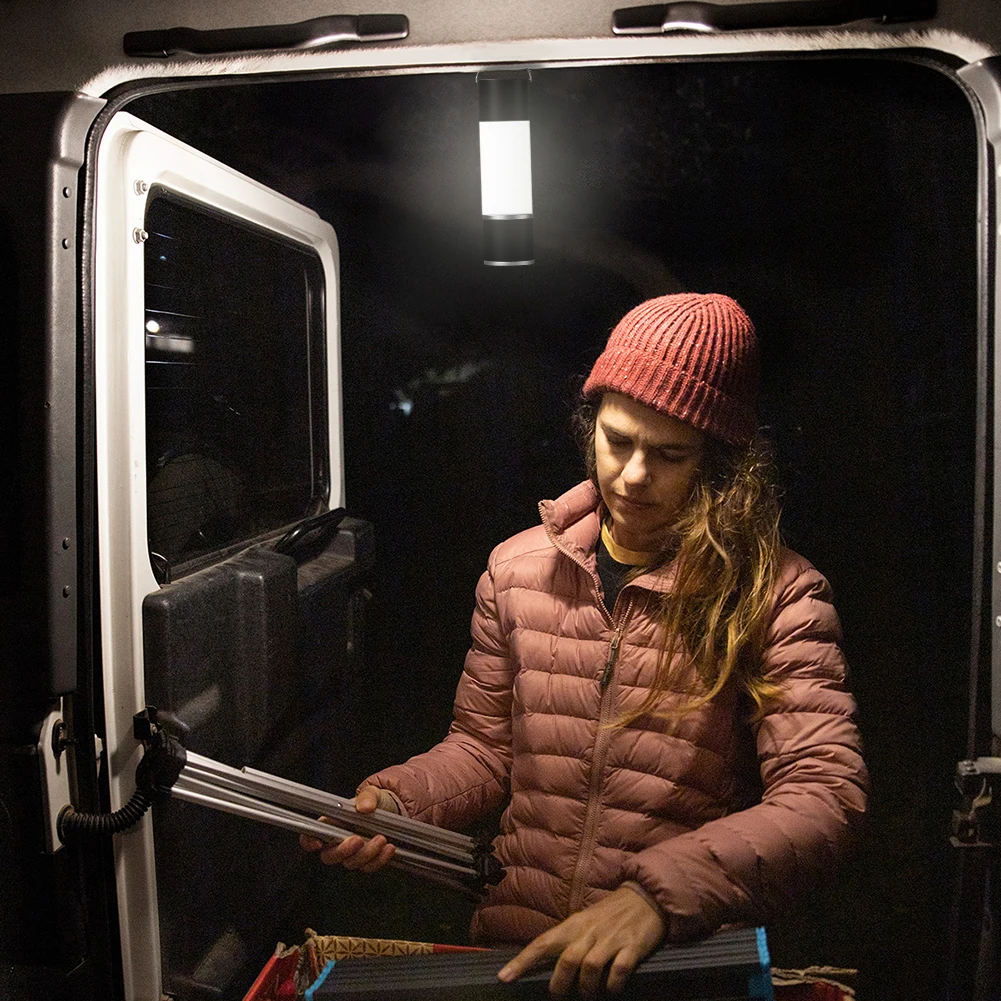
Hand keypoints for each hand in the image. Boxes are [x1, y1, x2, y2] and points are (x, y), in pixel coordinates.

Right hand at [299, 786, 398, 872]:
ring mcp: (352, 854)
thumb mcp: (371, 793)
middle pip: (330, 856)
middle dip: (343, 851)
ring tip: (382, 839)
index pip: (311, 835)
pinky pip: (369, 867)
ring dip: (366, 854)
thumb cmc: (374, 802)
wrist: (393, 810)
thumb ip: (367, 797)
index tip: (318, 844)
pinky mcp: (367, 861)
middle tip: (358, 839)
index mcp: (331, 823)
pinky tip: (389, 848)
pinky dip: (380, 860)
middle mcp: (337, 841)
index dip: (309, 841)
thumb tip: (364, 807)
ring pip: (351, 863)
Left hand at [497, 886, 665, 997]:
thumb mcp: (584, 921)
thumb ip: (568, 941)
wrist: (644, 896)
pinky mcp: (632, 947)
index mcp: (573, 925)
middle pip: (566, 960)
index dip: (522, 961)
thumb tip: (548, 965)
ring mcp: (610, 939)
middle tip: (558, 995)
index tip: (504, 978)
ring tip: (588, 994)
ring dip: (586, 988)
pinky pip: (618, 971)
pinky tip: (612, 989)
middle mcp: (589, 932)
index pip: (542, 943)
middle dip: (559, 984)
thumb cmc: (610, 913)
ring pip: (589, 968)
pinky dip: (613, 985)